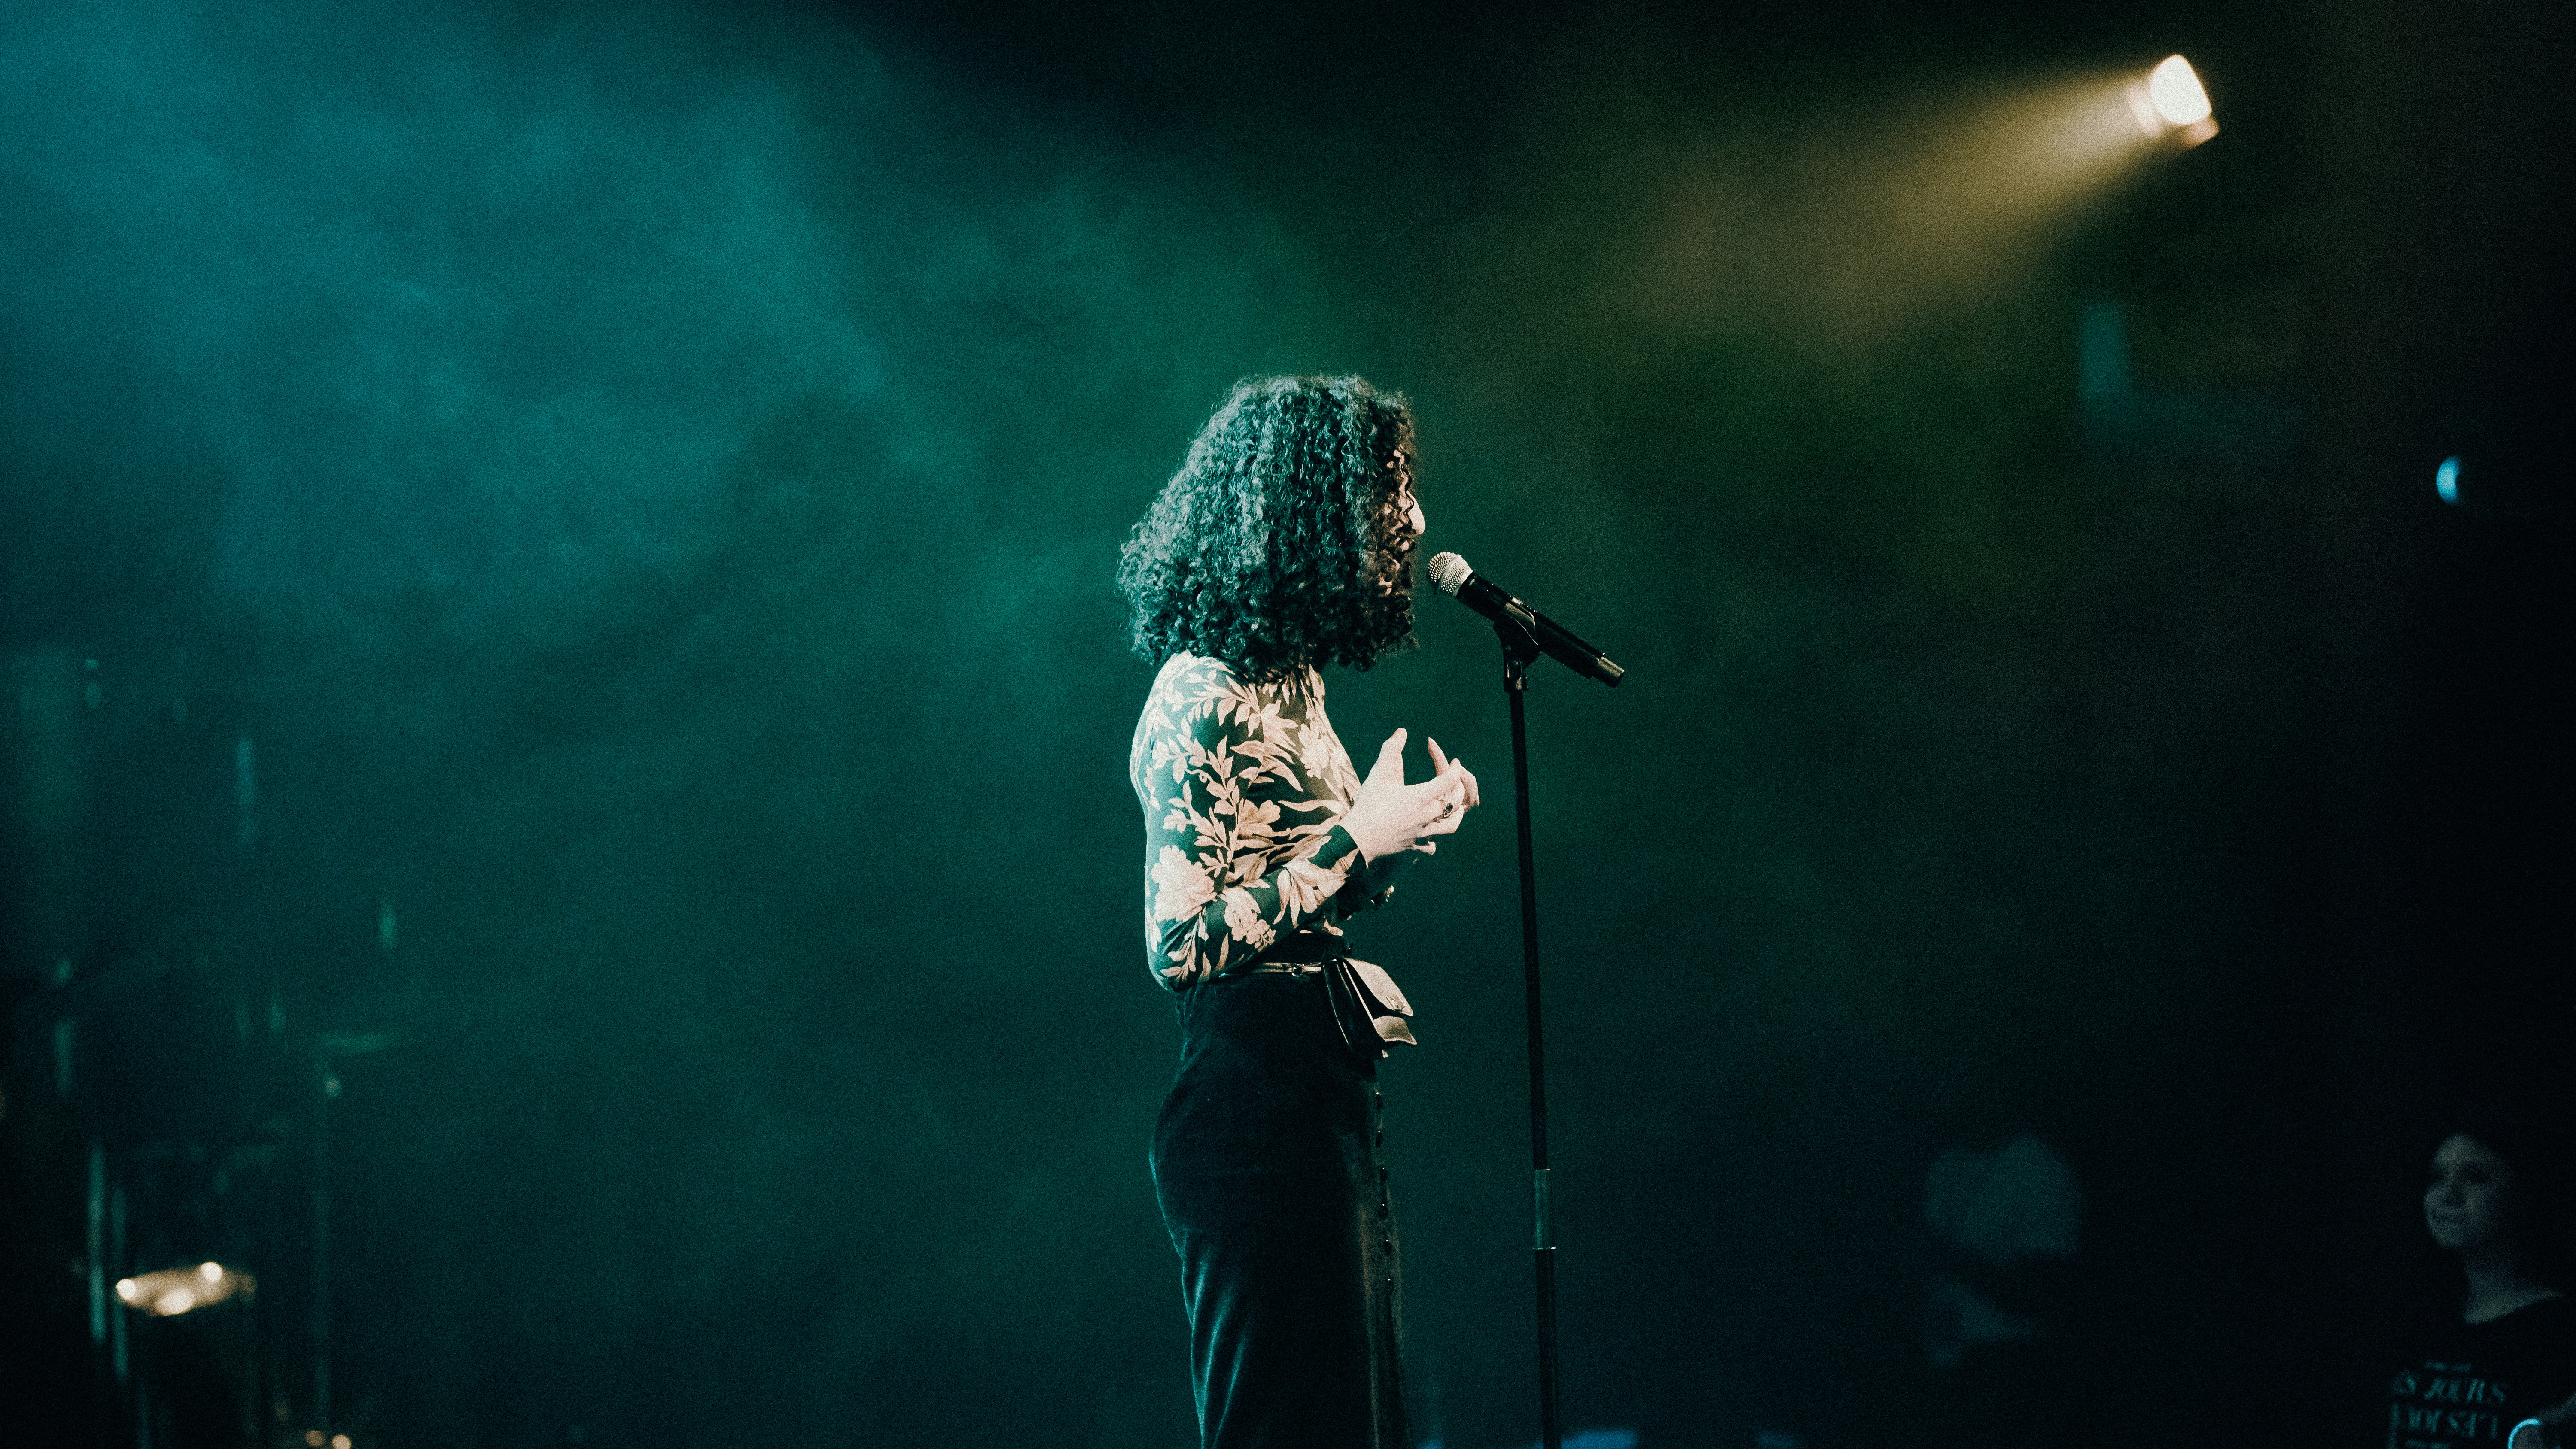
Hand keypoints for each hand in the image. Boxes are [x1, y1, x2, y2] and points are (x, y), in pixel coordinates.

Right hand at [1340, 728, 1478, 863]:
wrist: (1357, 839)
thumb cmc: (1369, 805)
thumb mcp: (1379, 774)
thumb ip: (1391, 750)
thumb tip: (1402, 731)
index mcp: (1422, 797)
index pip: (1449, 780)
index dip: (1454, 769)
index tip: (1454, 762)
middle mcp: (1428, 816)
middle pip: (1455, 802)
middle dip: (1458, 787)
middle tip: (1453, 779)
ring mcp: (1423, 832)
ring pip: (1452, 824)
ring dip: (1455, 812)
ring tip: (1452, 805)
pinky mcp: (1414, 843)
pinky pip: (1434, 842)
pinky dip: (1438, 833)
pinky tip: (1431, 829)